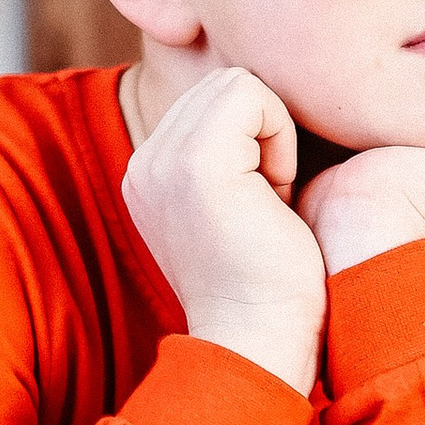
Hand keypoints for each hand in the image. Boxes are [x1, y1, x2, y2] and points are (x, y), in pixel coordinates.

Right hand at [122, 65, 327, 391]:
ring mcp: (162, 161)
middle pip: (223, 84)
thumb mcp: (234, 208)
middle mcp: (144, 163)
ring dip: (271, 134)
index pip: (209, 100)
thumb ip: (228, 158)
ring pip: (238, 84)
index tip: (262, 199)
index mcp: (148, 174)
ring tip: (270, 198)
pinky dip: (280, 139)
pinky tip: (275, 196)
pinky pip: (254, 97)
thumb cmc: (267, 284)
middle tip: (270, 197)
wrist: (260, 340)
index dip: (253, 135)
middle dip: (262, 129)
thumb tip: (260, 106)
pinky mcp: (196, 163)